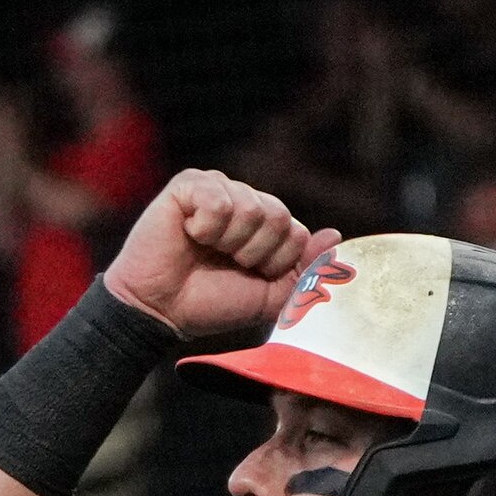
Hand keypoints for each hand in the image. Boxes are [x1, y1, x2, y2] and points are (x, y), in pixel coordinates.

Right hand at [103, 170, 336, 338]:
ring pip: (251, 208)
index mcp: (266, 226)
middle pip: (279, 217)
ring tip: (204, 250)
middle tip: (225, 263)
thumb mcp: (268, 297)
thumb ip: (305, 271)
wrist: (159, 311)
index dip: (276, 263)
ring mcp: (218, 190)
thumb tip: (336, 236)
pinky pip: (219, 199)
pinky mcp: (189, 185)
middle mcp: (245, 202)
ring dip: (228, 243)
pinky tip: (188, 233)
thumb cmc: (209, 303)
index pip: (298, 233)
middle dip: (255, 253)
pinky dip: (206, 227)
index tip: (247, 275)